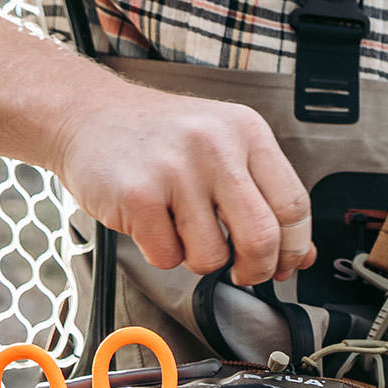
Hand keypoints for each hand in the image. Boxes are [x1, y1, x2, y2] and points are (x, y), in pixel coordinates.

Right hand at [51, 77, 314, 286]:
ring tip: (180, 230)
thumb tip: (299, 255)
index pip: (293, 205)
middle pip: (261, 237)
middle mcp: (215, 145)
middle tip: (241, 272)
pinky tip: (150, 224)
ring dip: (198, 259)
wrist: (87, 115)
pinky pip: (167, 258)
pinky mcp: (138, 195)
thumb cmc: (157, 138)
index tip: (282, 265)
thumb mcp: (221, 148)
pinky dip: (161, 253)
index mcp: (246, 131)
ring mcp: (175, 169)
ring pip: (211, 256)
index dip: (293, 248)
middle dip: (255, 269)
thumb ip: (262, 195)